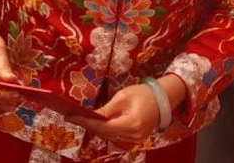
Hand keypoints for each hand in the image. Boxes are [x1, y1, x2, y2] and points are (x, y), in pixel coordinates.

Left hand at [67, 75, 185, 143]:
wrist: (163, 99)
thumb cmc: (143, 94)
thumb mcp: (122, 97)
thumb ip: (106, 109)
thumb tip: (90, 116)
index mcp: (131, 124)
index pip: (103, 127)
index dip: (85, 122)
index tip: (70, 116)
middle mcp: (133, 136)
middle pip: (105, 133)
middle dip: (87, 125)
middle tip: (71, 117)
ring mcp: (136, 139)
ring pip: (110, 136)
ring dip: (95, 129)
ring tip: (79, 119)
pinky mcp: (136, 138)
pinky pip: (117, 136)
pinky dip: (105, 130)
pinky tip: (95, 123)